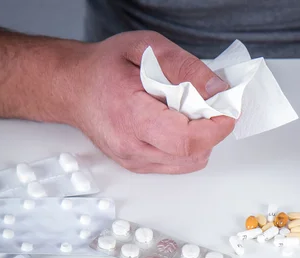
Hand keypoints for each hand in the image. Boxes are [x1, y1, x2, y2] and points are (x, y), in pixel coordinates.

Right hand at [72, 31, 234, 173]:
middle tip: (211, 107)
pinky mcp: (137, 166)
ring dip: (201, 140)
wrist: (72, 87)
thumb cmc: (104, 68)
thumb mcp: (146, 48)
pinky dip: (188, 146)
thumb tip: (217, 89)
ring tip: (190, 114)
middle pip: (192, 154)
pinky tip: (178, 125)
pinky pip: (177, 164)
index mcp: (131, 115)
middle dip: (211, 131)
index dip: (216, 128)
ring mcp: (133, 160)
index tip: (227, 111)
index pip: (186, 139)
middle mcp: (131, 146)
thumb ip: (185, 67)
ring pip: (188, 162)